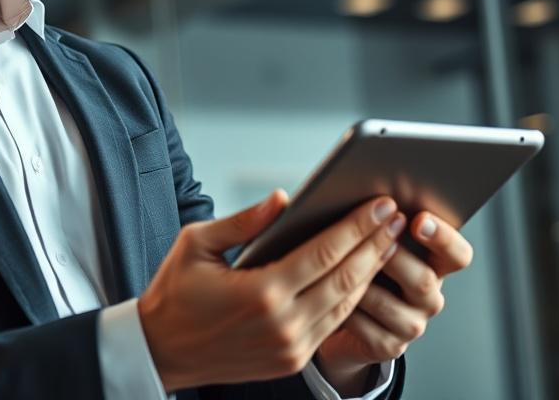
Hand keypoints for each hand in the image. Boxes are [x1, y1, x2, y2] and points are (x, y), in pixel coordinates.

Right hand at [137, 191, 406, 392]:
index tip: (379, 206)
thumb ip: (244, 221)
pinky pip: (332, 325)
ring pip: (345, 305)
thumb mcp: (197, 244)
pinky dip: (351, 298)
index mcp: (260, 292)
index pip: (324, 253)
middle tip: (396, 218)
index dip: (357, 227)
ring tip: (387, 242)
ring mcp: (290, 347)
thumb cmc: (175, 292)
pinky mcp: (291, 361)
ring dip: (370, 272)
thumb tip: (283, 199)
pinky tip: (361, 276)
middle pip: (345, 279)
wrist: (162, 351)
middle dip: (375, 245)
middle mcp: (283, 324)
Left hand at [315, 212, 473, 393]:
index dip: (444, 238)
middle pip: (424, 279)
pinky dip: (344, 309)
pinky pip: (365, 327)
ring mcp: (411, 325)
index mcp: (433, 265)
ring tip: (336, 266)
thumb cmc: (353, 262)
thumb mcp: (369, 239)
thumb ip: (377, 221)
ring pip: (389, 304)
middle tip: (371, 240)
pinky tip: (325, 295)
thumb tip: (368, 200)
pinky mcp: (388, 347)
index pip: (458, 254)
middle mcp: (429, 296)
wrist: (336, 313)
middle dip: (394, 258)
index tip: (418, 219)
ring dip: (360, 283)